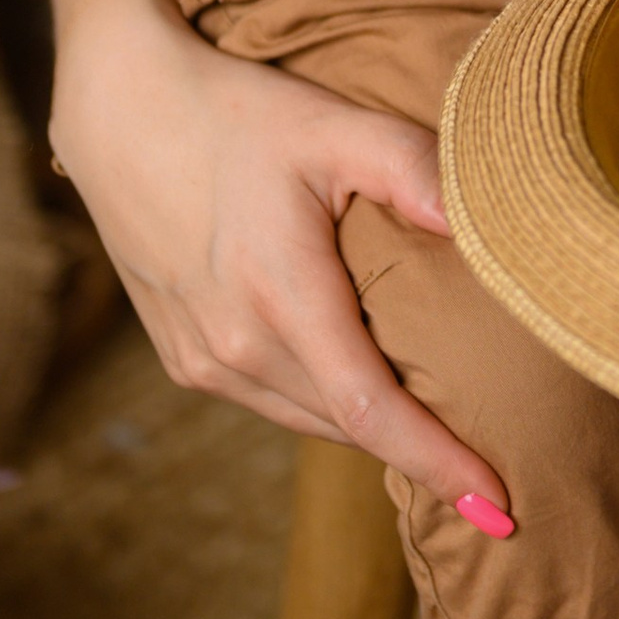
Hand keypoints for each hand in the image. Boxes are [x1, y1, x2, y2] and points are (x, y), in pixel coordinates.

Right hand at [50, 0, 510, 524]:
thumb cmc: (236, 112)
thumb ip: (411, 170)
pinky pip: (270, 399)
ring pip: (309, 417)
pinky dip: (321, 400)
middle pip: (348, 425)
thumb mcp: (332, 125)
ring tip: (436, 428)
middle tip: (490, 461)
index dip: (437, 464)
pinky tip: (356, 375)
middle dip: (419, 451)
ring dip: (369, 426)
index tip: (497, 506)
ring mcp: (201, 359)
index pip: (372, 412)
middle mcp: (234, 347)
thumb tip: (482, 228)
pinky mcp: (183, 356)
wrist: (121, 111)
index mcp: (279, 297)